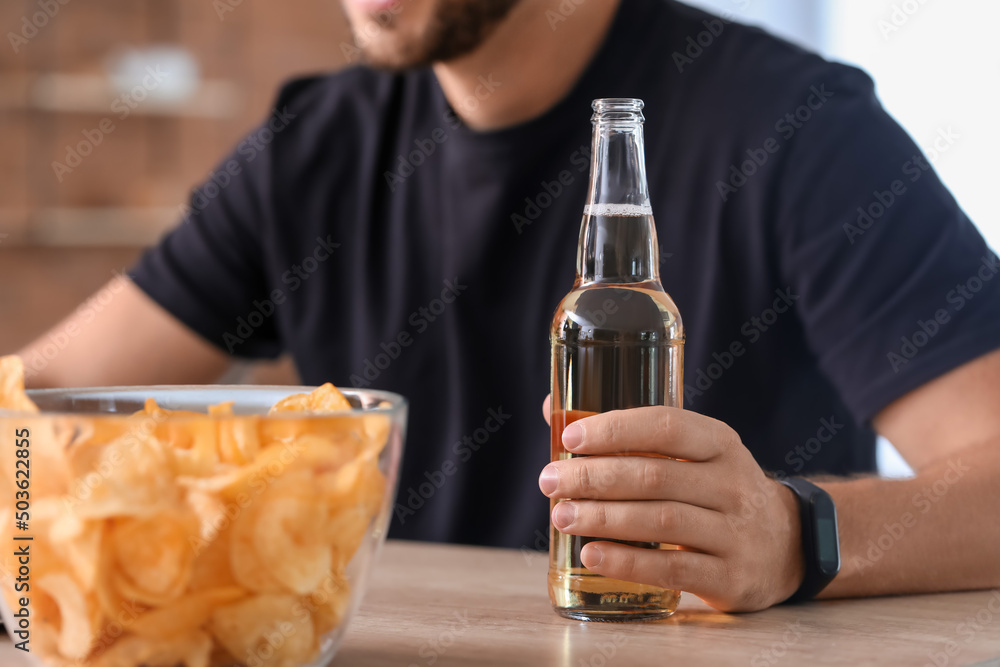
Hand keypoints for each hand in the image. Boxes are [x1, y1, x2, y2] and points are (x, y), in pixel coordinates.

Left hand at [539, 396, 803, 611]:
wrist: (786, 545)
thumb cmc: (715, 490)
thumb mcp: (693, 454)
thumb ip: (631, 435)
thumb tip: (553, 409)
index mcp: (720, 443)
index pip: (667, 426)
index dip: (616, 429)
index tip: (570, 437)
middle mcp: (732, 483)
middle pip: (655, 475)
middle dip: (594, 477)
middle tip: (550, 481)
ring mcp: (735, 532)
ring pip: (662, 520)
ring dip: (603, 518)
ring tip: (561, 516)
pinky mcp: (730, 577)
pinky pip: (673, 568)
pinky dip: (627, 561)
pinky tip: (591, 555)